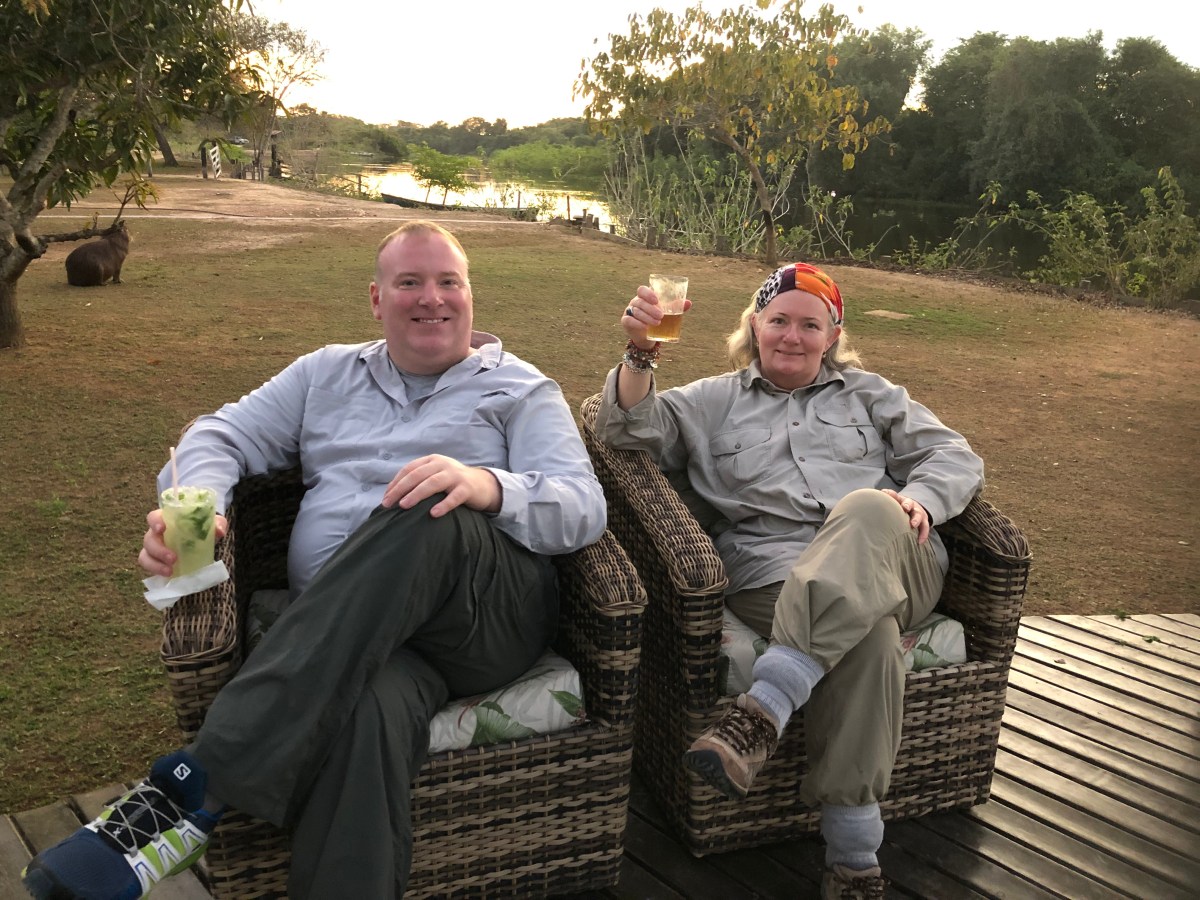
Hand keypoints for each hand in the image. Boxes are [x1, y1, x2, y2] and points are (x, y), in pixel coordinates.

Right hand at [139, 508, 227, 576]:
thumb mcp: (213, 523)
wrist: (203, 543)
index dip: (155, 522)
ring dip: (155, 564)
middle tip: (173, 558)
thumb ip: (217, 523)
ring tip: (170, 571)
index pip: (154, 517)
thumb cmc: (202, 528)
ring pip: (145, 554)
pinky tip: (168, 574)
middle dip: (158, 549)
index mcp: (168, 519)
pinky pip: (148, 565)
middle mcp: (157, 533)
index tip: (162, 528)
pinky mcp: (156, 560)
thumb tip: (218, 531)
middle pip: (149, 539)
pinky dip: (155, 570)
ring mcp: (154, 548)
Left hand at [382, 454, 501, 517]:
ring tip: (404, 506)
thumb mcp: (436, 475)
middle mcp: (443, 465)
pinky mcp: (467, 488)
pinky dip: (443, 505)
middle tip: (388, 504)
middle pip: (417, 475)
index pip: (409, 469)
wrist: (483, 484)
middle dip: (400, 489)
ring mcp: (456, 475)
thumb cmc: (453, 483)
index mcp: (432, 460)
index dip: (395, 483)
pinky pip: (454, 497)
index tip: (385, 498)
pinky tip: (434, 514)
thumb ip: (419, 480)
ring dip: (416, 494)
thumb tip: (393, 496)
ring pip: (433, 483)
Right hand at [623, 285, 691, 347]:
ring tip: (658, 323)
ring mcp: (629, 311)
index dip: (648, 293)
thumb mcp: (667, 313)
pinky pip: (629, 320)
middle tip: (661, 316)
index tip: (657, 300)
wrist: (647, 336)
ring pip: (636, 311)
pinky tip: (645, 327)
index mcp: (644, 296)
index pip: (642, 290)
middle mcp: (635, 302)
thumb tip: (689, 302)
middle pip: (640, 302)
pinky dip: (637, 323)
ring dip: (647, 317)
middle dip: (651, 309)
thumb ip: (676, 307)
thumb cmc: (658, 319)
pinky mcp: (626, 321)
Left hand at [880, 489, 929, 543]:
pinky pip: (925, 527)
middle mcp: (910, 504)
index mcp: (899, 500)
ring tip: (913, 525)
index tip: (886, 494)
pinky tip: (920, 541)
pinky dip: (923, 534)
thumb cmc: (897, 510)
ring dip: (916, 519)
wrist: (913, 509)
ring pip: (919, 514)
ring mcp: (918, 512)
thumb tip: (866, 506)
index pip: (894, 495)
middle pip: (909, 502)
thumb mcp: (890, 506)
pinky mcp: (924, 521)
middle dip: (907, 504)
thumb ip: (881, 505)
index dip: (891, 494)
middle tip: (905, 508)